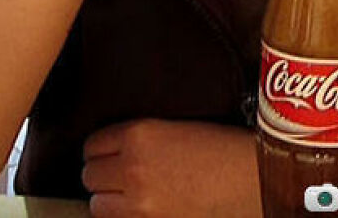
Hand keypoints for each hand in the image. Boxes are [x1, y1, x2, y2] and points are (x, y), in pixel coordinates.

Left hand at [82, 119, 261, 217]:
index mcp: (140, 134)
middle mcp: (133, 167)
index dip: (101, 149)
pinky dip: (122, 217)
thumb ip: (139, 137)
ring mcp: (138, 202)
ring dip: (109, 199)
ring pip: (96, 204)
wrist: (249, 177)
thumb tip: (112, 148)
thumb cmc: (221, 147)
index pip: (93, 144)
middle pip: (89, 175)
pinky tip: (140, 207)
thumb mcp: (174, 128)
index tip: (109, 152)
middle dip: (103, 174)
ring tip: (129, 193)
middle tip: (119, 173)